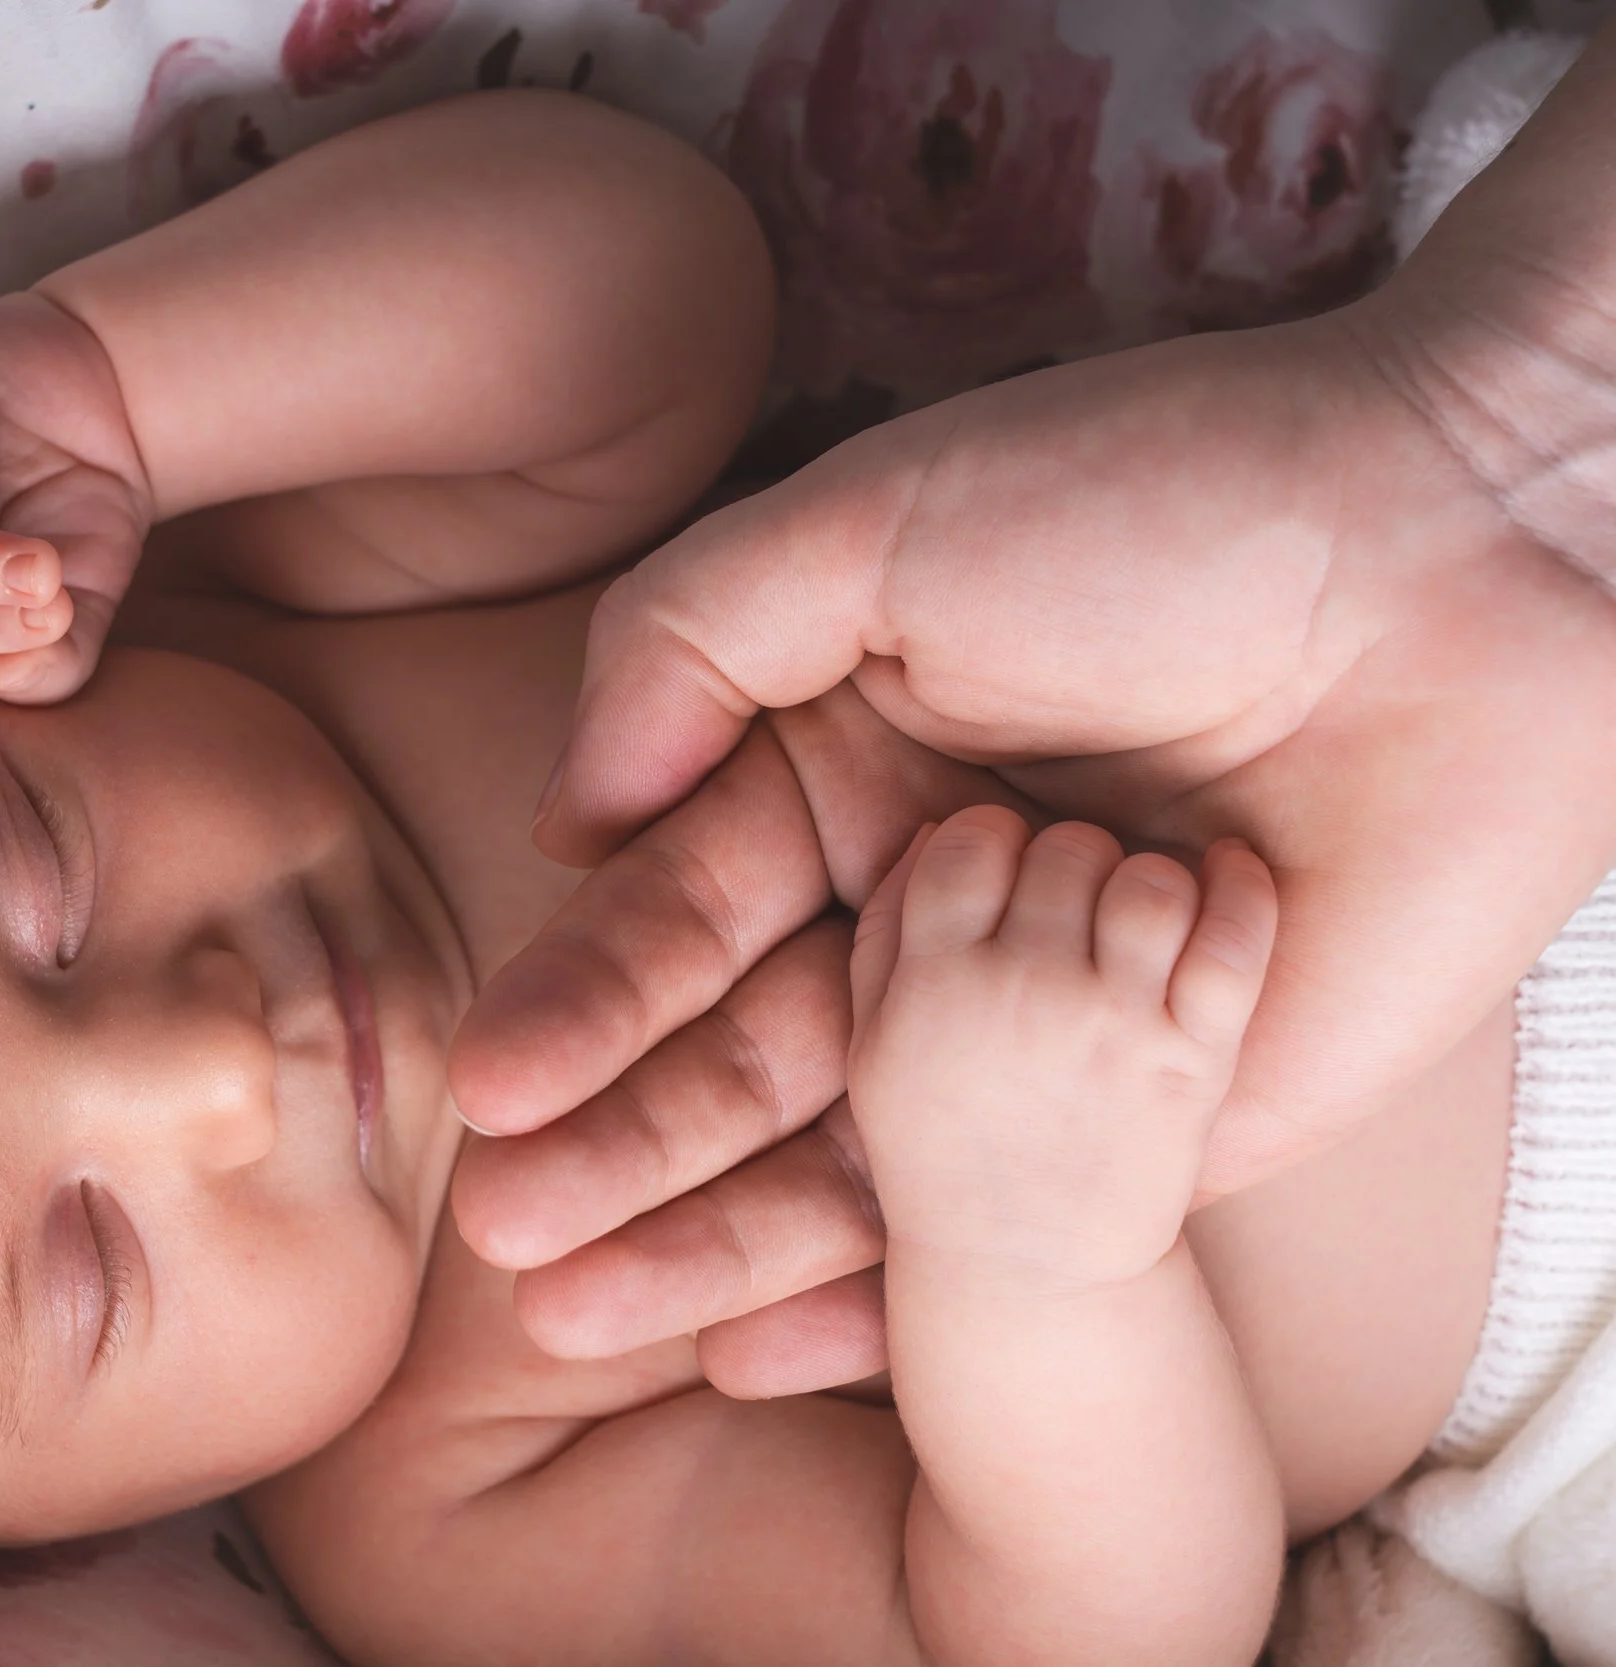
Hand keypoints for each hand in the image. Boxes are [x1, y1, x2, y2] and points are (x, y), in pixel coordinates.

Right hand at [451, 298, 1615, 1394]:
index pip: (681, 909)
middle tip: (510, 1233)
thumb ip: (689, 644)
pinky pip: (1006, 1221)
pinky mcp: (1161, 1117)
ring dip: (710, 1238)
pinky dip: (885, 1294)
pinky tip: (766, 1357)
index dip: (581, 998)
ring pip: (845, 1155)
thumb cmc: (1164, 499)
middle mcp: (923, 913)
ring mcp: (1035, 1025)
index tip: (491, 1084)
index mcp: (845, 776)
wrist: (1464, 552)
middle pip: (740, 1052)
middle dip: (616, 1144)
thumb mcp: (878, 527)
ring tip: (583, 1314)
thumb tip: (570, 818)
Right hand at [850, 810, 1273, 1286]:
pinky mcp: (1195, 1059)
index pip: (972, 840)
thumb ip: (887, 934)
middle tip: (1070, 916)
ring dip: (1146, 888)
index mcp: (936, 984)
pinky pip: (1235, 939)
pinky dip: (1244, 891)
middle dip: (1070, 868)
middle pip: (1067, 849)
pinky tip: (1230, 873)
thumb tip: (935, 834)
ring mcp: (1115, 1025)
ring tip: (1136, 924)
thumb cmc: (941, 1151)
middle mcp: (1024, 993)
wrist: (1027, 1271)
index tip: (1002, 880)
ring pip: (1150, 881)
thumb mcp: (872, 1047)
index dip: (990, 846)